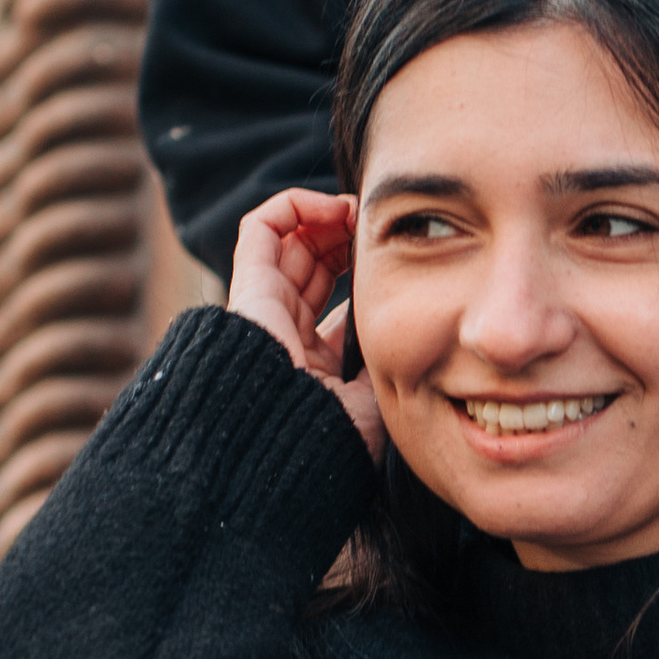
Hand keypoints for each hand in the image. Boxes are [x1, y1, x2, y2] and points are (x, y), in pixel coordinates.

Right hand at [228, 188, 383, 451]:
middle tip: (376, 229)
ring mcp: (263, 309)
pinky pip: (261, 229)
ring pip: (289, 241)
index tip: (389, 256)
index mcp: (309, 358)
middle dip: (344, 236)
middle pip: (311, 264)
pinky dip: (295, 206)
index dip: (357, 267)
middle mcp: (283, 330)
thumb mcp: (370, 397)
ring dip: (326, 217)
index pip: (329, 297)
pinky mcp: (249, 289)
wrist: (290, 452)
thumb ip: (381, 364)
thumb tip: (409, 340)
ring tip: (359, 214)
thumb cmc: (335, 439)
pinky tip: (333, 209)